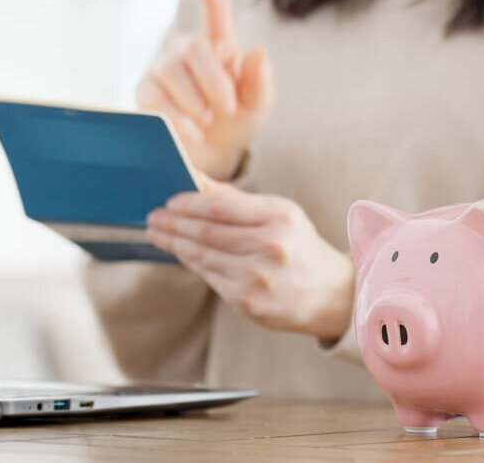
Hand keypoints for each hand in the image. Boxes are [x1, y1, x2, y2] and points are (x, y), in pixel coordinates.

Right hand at [136, 0, 272, 181]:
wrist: (212, 153)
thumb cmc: (235, 120)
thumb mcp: (256, 104)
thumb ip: (260, 80)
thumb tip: (256, 51)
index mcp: (220, 46)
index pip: (216, 17)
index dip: (213, 3)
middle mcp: (188, 50)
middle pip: (194, 47)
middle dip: (213, 80)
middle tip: (228, 108)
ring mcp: (163, 69)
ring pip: (171, 70)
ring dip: (194, 98)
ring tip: (209, 120)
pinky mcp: (146, 92)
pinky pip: (154, 97)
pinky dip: (176, 117)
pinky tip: (194, 132)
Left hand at [146, 176, 353, 340]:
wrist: (330, 295)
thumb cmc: (301, 248)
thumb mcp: (281, 214)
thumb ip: (238, 200)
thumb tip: (197, 182)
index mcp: (280, 218)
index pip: (221, 206)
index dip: (189, 203)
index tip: (170, 201)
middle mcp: (270, 247)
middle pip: (206, 232)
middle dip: (174, 223)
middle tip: (154, 217)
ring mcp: (258, 277)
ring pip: (202, 256)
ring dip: (174, 243)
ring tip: (158, 234)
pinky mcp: (248, 301)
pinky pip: (209, 277)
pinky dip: (191, 263)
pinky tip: (180, 254)